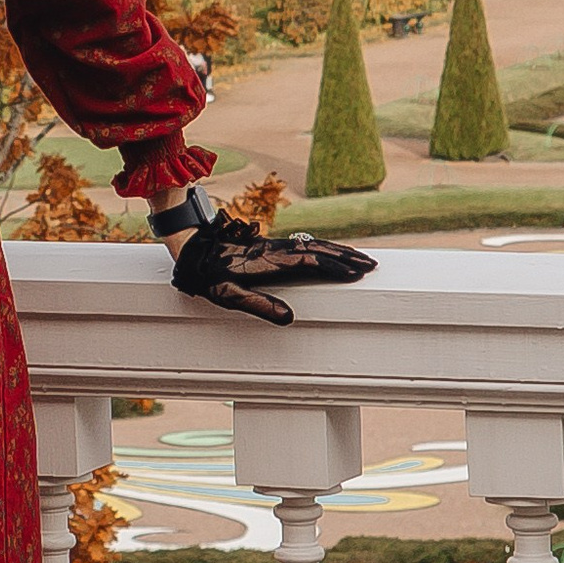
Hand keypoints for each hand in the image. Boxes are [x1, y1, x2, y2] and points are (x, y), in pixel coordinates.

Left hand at [167, 219, 376, 323]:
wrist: (192, 247)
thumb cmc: (208, 275)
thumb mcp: (228, 296)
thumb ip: (259, 305)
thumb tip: (289, 318)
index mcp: (270, 262)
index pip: (310, 263)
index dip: (335, 267)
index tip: (357, 272)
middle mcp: (276, 250)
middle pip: (318, 250)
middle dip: (346, 257)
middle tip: (371, 264)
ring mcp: (274, 245)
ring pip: (313, 244)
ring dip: (338, 250)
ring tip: (360, 257)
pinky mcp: (271, 245)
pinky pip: (304, 244)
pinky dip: (323, 247)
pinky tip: (329, 251)